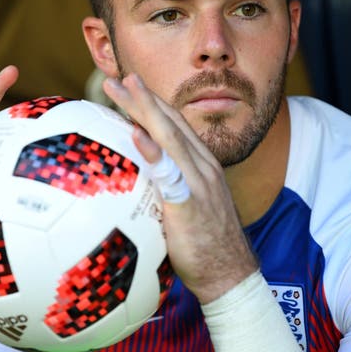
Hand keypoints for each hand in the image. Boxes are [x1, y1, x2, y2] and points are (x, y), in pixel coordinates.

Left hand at [103, 73, 257, 303]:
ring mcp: (199, 181)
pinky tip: (137, 135)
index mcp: (200, 164)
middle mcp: (202, 165)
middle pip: (170, 122)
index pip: (173, 125)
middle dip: (143, 97)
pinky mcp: (191, 203)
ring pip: (171, 136)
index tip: (128, 88)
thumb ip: (167, 185)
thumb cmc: (203, 242)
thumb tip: (140, 177)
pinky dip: (154, 151)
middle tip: (119, 77)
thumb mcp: (185, 205)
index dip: (150, 104)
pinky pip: (171, 173)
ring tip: (127, 88)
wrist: (230, 274)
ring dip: (146, 109)